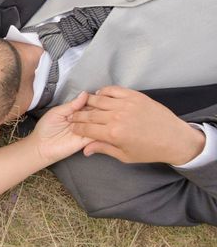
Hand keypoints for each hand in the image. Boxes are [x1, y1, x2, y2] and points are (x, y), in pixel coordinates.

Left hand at [30, 92, 92, 162]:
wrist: (41, 146)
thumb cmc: (46, 128)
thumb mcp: (57, 112)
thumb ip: (71, 104)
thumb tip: (84, 94)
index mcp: (75, 111)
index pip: (88, 103)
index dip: (93, 99)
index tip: (98, 95)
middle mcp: (82, 120)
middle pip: (96, 112)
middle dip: (98, 108)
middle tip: (98, 105)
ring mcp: (86, 130)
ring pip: (99, 122)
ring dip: (99, 118)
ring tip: (94, 115)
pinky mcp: (87, 141)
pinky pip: (97, 134)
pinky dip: (99, 129)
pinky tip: (97, 124)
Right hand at [69, 86, 205, 164]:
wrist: (174, 139)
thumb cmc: (149, 150)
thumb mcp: (125, 156)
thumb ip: (103, 149)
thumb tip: (85, 150)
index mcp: (113, 134)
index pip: (86, 128)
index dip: (76, 127)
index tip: (72, 126)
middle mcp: (116, 117)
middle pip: (89, 113)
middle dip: (77, 115)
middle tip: (72, 116)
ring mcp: (125, 104)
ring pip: (98, 99)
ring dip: (87, 102)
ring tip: (83, 105)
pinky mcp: (133, 96)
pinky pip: (112, 90)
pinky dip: (103, 91)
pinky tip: (100, 96)